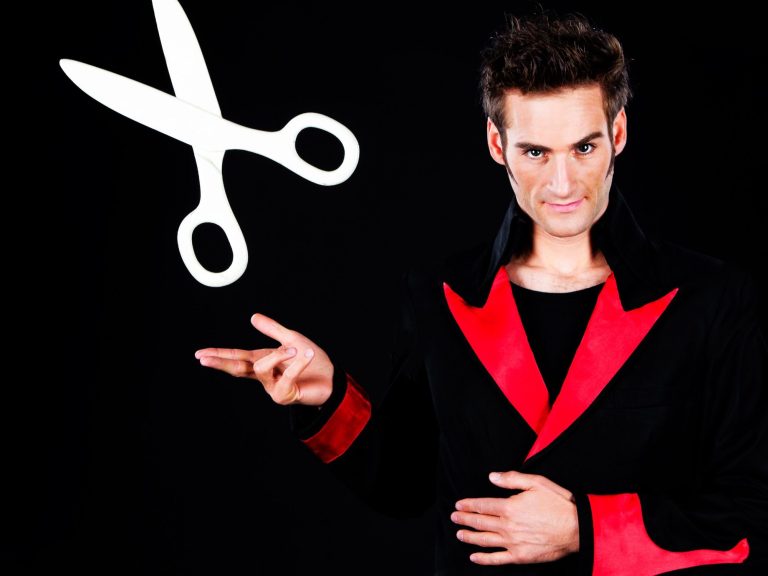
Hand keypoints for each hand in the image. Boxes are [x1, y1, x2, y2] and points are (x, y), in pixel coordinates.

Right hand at [195, 313, 332, 405]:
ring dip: (278, 355)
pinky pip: (285, 377)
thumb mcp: (293, 339)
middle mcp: (265, 375)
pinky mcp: (285, 396)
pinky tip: (306, 354)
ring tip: (297, 348)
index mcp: (264, 360)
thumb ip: (273, 330)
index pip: (237, 357)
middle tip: (202, 358)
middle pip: (237, 368)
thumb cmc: (314, 361)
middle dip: (220, 362)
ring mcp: (273, 387)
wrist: (333, 378)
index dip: (219, 355)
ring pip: (262, 369)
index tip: (199, 354)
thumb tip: (253, 317)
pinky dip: (297, 364)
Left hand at [451, 471, 578, 564]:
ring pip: (485, 540)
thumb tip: (492, 477)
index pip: (482, 505)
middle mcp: (508, 526)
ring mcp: (513, 543)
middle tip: (454, 517)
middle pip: (480, 522)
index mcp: (510, 507)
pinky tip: (474, 557)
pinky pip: (497, 559)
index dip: (469, 505)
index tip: (459, 505)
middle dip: (464, 519)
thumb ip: (512, 479)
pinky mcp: (520, 556)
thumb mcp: (536, 483)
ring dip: (469, 537)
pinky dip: (484, 558)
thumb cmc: (559, 503)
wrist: (577, 528)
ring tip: (459, 534)